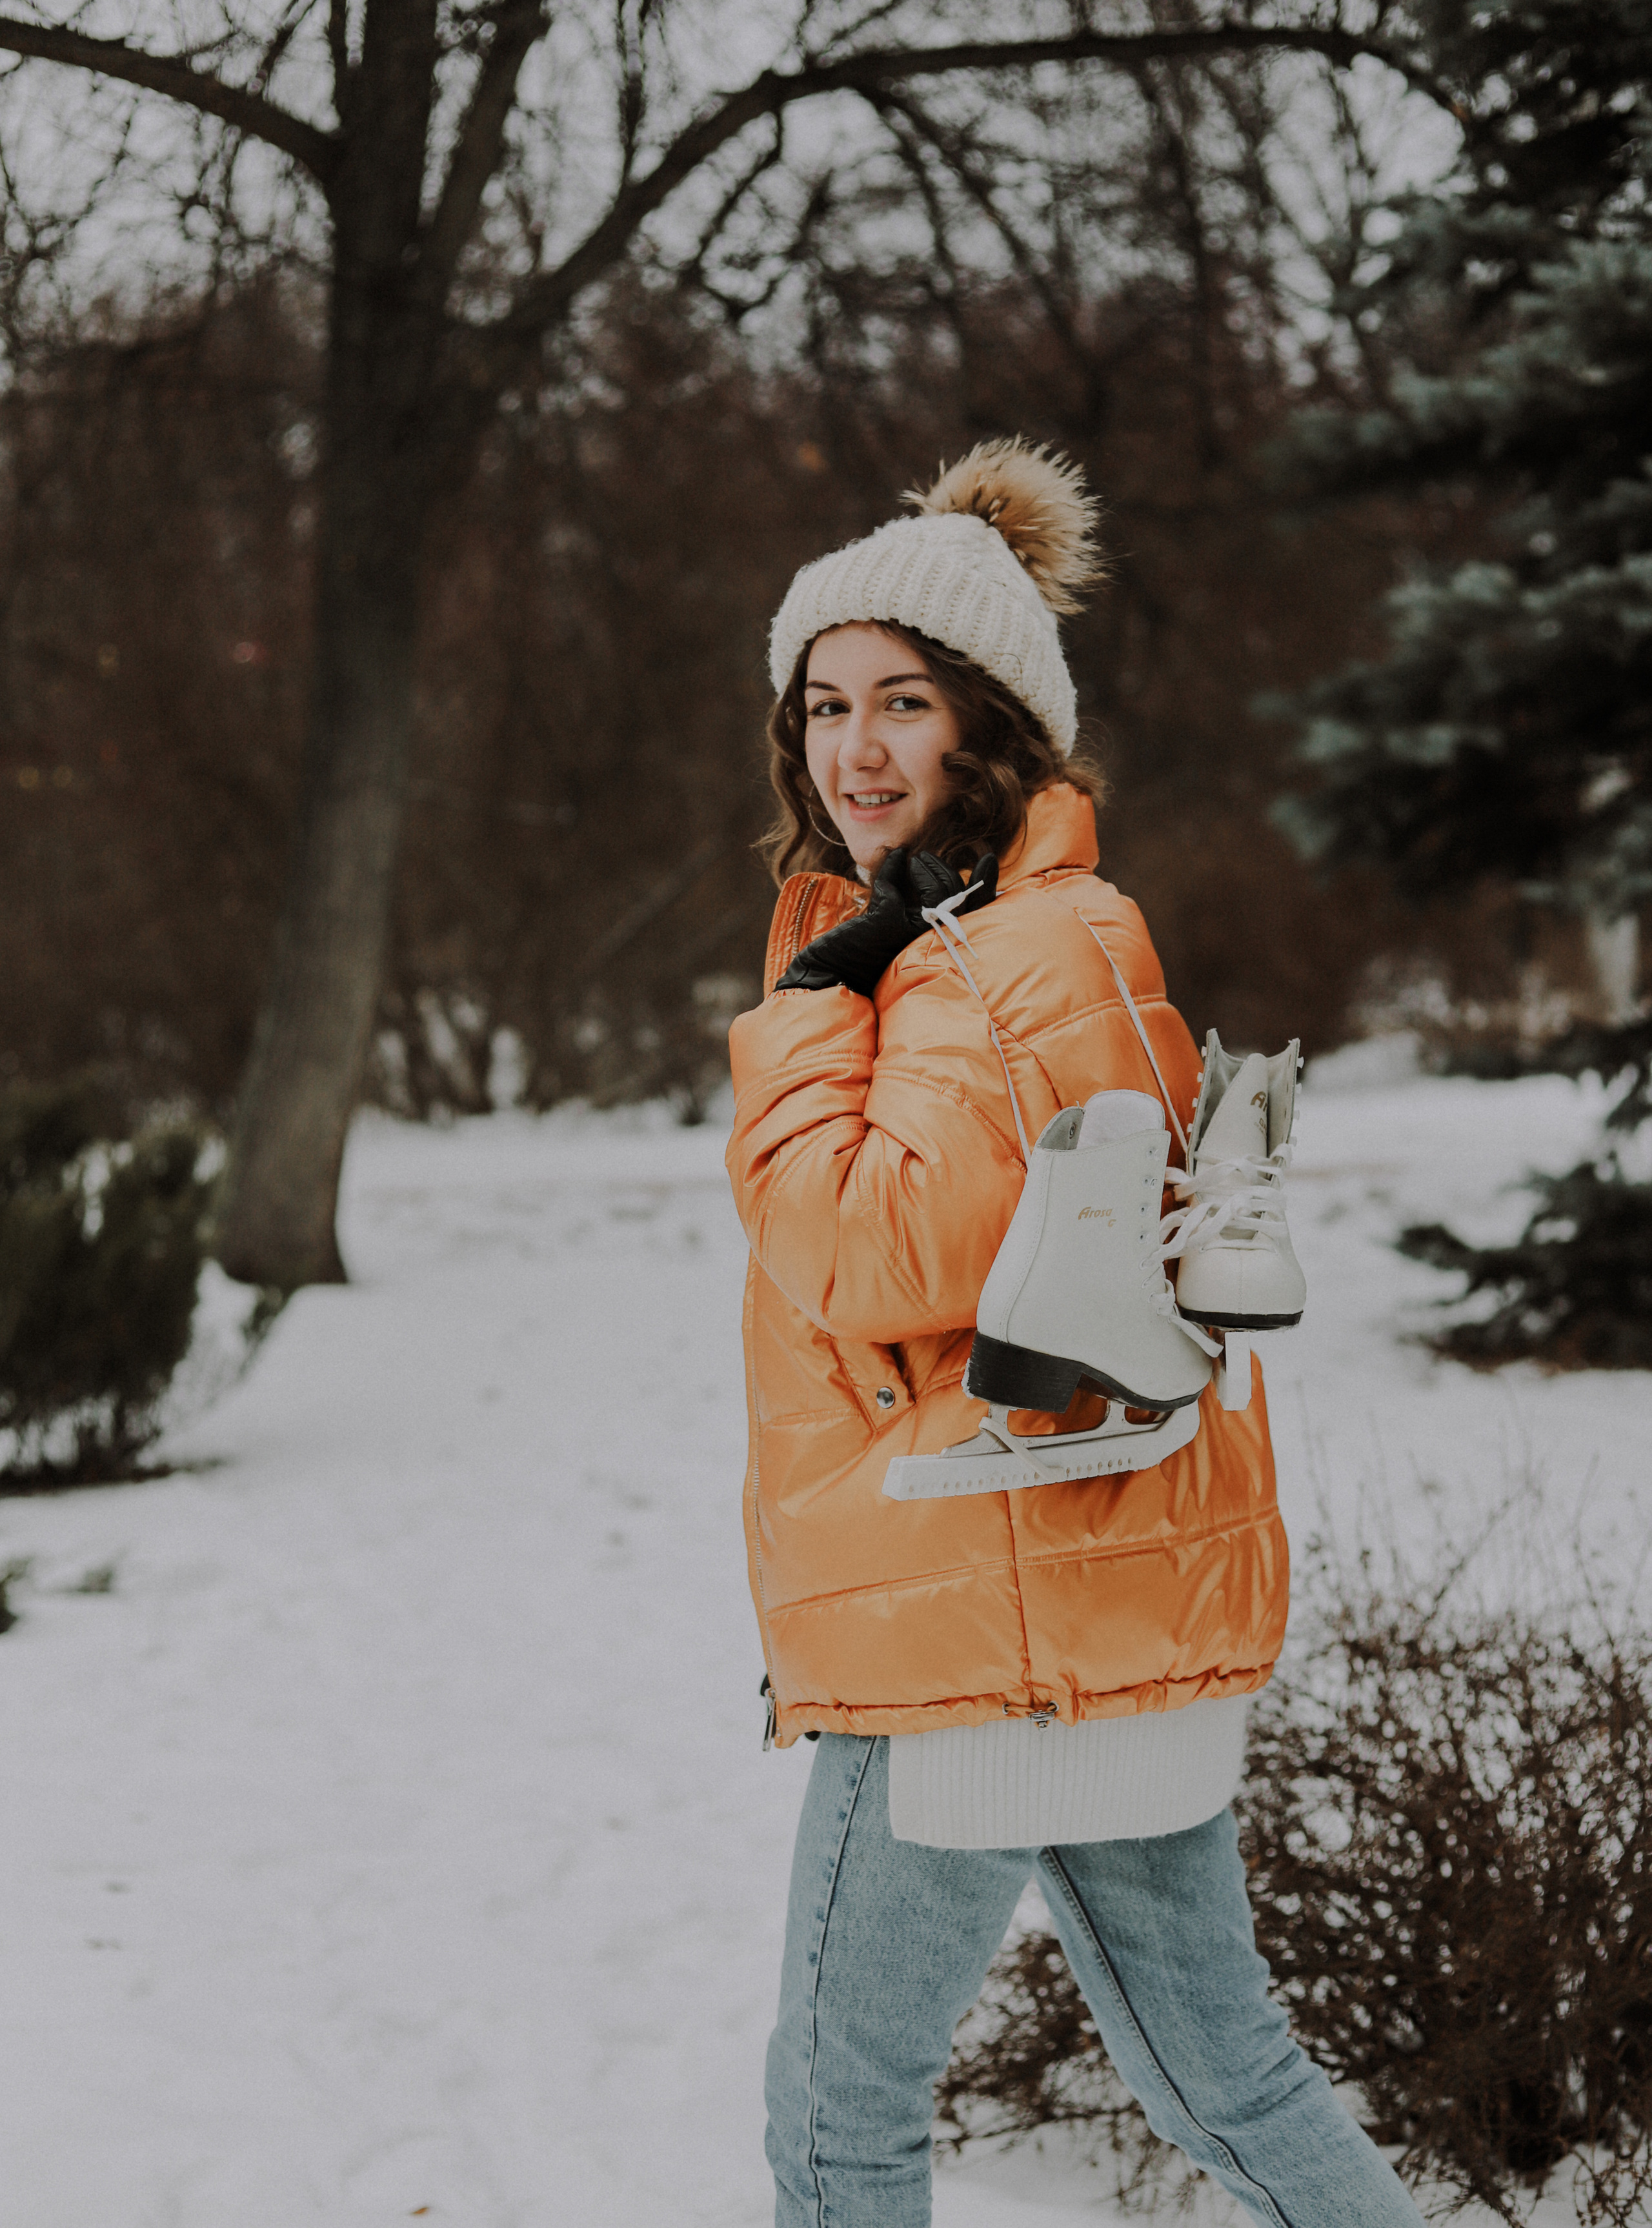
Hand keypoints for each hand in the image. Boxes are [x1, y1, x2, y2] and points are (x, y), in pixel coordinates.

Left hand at [775, 849, 997, 996]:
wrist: (826, 979)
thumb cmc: (858, 958)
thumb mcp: (890, 925)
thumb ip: (908, 900)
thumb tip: (909, 859)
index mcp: (936, 946)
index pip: (974, 916)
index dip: (986, 887)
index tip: (988, 861)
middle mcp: (931, 943)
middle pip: (960, 898)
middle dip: (944, 870)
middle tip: (924, 858)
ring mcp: (911, 935)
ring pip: (941, 892)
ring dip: (927, 868)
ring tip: (913, 859)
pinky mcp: (887, 925)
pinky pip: (895, 888)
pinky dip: (891, 868)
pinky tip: (893, 859)